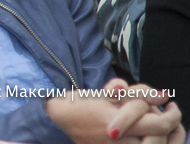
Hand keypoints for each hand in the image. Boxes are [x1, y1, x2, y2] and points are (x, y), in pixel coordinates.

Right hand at [45, 78, 182, 142]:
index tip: (171, 104)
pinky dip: (148, 141)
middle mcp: (120, 141)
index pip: (159, 124)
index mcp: (118, 123)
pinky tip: (146, 132)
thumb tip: (163, 95)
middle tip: (168, 111)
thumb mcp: (107, 93)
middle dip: (169, 124)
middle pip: (160, 138)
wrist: (59, 118)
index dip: (172, 114)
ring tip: (158, 123)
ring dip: (161, 135)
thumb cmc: (81, 102)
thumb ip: (136, 94)